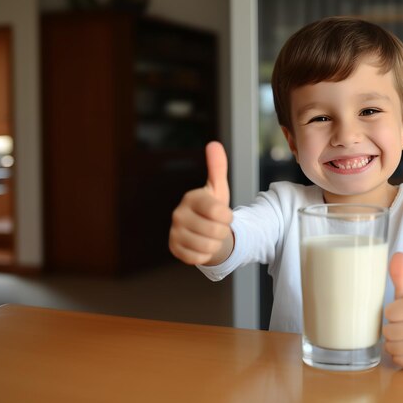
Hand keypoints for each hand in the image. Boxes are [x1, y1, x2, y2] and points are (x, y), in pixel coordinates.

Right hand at [169, 141, 233, 264]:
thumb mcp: (218, 189)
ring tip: (210, 236)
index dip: (228, 217)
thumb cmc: (212, 209)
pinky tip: (202, 246)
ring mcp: (174, 232)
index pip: (218, 211)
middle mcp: (178, 214)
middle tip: (217, 227)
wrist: (203, 232)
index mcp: (191, 198)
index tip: (224, 215)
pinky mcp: (174, 248)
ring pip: (208, 246)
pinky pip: (199, 258)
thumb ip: (217, 168)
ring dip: (215, 244)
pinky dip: (206, 255)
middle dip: (223, 232)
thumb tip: (214, 144)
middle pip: (215, 231)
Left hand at [383, 252, 402, 367]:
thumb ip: (400, 274)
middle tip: (402, 325)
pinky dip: (398, 355)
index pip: (389, 313)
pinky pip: (397, 360)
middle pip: (388, 332)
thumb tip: (397, 253)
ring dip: (393, 342)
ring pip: (391, 347)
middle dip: (392, 328)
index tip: (400, 311)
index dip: (391, 312)